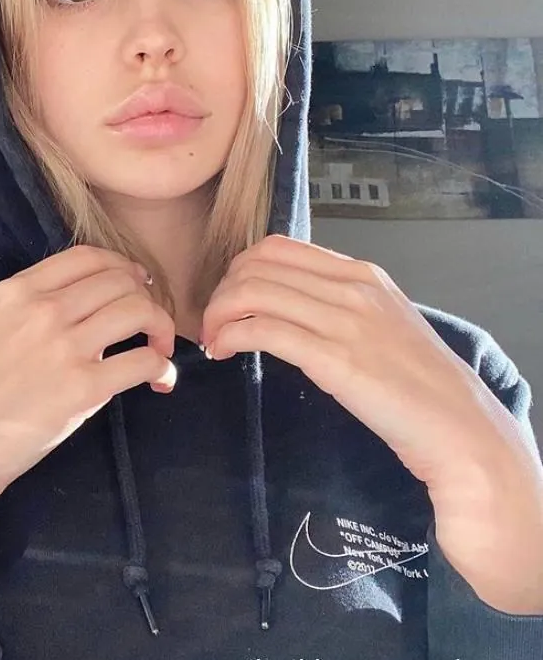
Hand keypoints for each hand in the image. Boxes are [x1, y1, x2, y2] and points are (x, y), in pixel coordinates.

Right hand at [0, 245, 176, 531]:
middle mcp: (42, 310)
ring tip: (158, 349)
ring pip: (139, 311)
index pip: (87, 256)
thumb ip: (29, 307)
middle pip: (120, 280)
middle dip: (145, 297)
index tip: (133, 283)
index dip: (121, 266)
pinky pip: (143, 360)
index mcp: (15, 291)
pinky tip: (159, 379)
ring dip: (160, 327)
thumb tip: (82, 305)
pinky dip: (161, 367)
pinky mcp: (83, 388)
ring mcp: (63, 347)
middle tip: (149, 321)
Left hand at [201, 234, 529, 493]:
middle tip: (214, 324)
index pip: (278, 247)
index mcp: (362, 274)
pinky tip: (224, 352)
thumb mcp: (383, 323)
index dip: (239, 269)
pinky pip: (263, 330)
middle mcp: (352, 287)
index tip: (229, 300)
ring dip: (218, 314)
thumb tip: (290, 304)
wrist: (461, 429)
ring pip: (253, 292)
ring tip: (214, 341)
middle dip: (221, 292)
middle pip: (257, 265)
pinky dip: (230, 336)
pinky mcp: (335, 359)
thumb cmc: (420, 385)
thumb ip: (340, 305)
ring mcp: (345, 321)